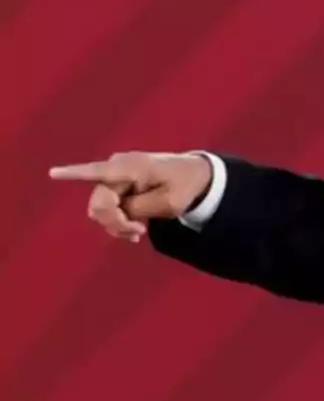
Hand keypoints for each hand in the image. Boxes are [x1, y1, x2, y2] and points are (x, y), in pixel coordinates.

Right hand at [49, 152, 212, 242]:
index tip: (52, 173)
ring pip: (100, 210)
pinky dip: (119, 222)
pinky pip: (107, 209)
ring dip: (117, 225)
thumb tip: (116, 211)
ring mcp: (115, 177)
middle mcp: (117, 169)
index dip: (73, 174)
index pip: (98, 171)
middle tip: (139, 233)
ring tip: (140, 232)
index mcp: (131, 168)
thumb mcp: (168, 203)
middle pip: (99, 204)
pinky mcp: (117, 187)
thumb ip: (138, 207)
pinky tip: (135, 231)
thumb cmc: (184, 186)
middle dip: (116, 223)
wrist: (195, 178)